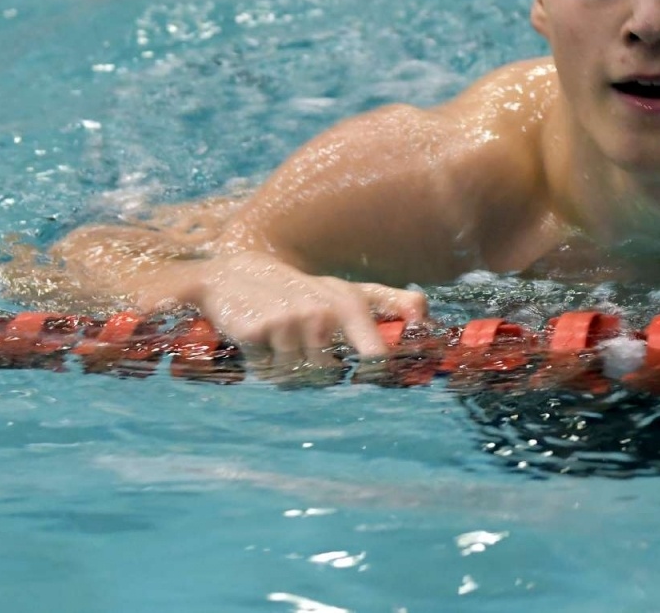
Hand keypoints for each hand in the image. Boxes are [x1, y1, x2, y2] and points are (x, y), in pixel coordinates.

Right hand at [153, 247, 428, 369]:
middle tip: (303, 349)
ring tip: (281, 343)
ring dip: (288, 371)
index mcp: (349, 303)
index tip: (375, 384)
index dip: (380, 378)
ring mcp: (290, 322)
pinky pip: (268, 374)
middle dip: (316, 372)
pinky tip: (260, 342)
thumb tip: (426, 313)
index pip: (377, 355)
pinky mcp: (258, 332)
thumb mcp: (347, 291)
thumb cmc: (301, 291)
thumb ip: (391, 303)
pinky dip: (263, 367)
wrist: (233, 276)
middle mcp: (323, 312)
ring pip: (299, 379)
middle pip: (331, 377)